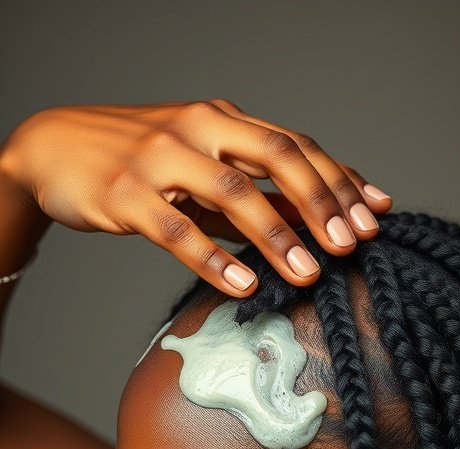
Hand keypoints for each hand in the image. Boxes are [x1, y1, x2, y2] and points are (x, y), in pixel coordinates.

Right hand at [0, 99, 391, 295]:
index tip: (376, 214)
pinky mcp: (127, 194)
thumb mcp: (198, 167)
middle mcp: (199, 129)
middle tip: (352, 243)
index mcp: (223, 120)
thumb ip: (250, 191)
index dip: (339, 178)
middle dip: (321, 200)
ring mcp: (161, 159)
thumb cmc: (137, 163)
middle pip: (276, 155)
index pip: (295, 145)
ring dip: (276, 234)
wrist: (51, 149)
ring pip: (231, 192)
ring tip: (309, 272)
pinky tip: (243, 285)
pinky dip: (213, 259)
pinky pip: (176, 229)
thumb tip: (310, 224)